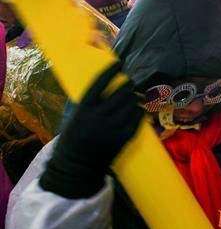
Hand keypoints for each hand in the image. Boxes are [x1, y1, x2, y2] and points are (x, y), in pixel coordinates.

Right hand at [39, 62, 142, 197]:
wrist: (77, 165)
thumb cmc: (74, 137)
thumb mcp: (74, 116)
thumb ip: (87, 101)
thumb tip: (100, 83)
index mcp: (84, 109)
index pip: (99, 84)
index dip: (110, 72)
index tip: (119, 63)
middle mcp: (98, 117)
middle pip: (120, 93)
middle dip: (128, 86)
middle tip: (130, 83)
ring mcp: (112, 128)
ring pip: (131, 105)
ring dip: (134, 99)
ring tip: (133, 98)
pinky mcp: (123, 138)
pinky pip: (137, 119)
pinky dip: (139, 112)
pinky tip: (137, 110)